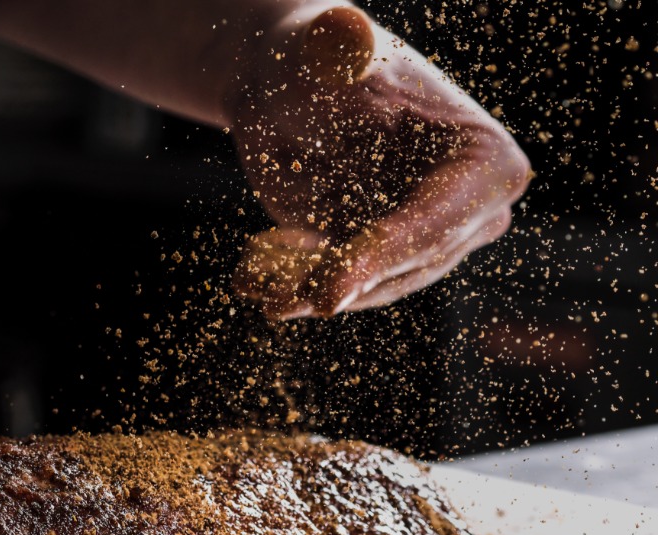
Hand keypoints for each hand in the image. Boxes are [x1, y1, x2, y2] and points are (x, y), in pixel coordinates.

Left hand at [228, 4, 530, 319]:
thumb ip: (342, 53)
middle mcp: (463, 216)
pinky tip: (248, 281)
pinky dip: (290, 286)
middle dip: (341, 286)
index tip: (337, 283)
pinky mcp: (372, 259)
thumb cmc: (319, 54)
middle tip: (282, 304)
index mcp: (483, 160)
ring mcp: (418, 243)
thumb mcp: (334, 47)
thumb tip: (343, 33)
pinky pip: (333, 284)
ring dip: (307, 293)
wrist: (284, 81)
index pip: (441, 218)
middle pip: (405, 267)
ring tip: (261, 293)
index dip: (388, 252)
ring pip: (364, 288)